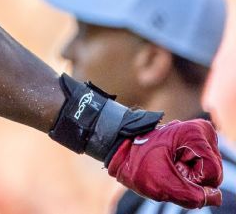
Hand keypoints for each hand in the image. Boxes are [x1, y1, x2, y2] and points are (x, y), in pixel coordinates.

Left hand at [108, 119, 222, 207]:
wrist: (117, 148)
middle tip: (168, 169)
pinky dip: (184, 173)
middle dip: (191, 178)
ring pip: (205, 172)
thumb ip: (192, 196)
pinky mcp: (192, 145)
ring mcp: (196, 138)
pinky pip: (198, 169)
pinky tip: (169, 166)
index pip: (212, 172)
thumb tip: (214, 197)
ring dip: (187, 176)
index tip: (172, 170)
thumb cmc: (134, 161)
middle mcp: (200, 132)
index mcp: (194, 133)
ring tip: (167, 167)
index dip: (194, 181)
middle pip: (211, 172)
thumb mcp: (161, 184)